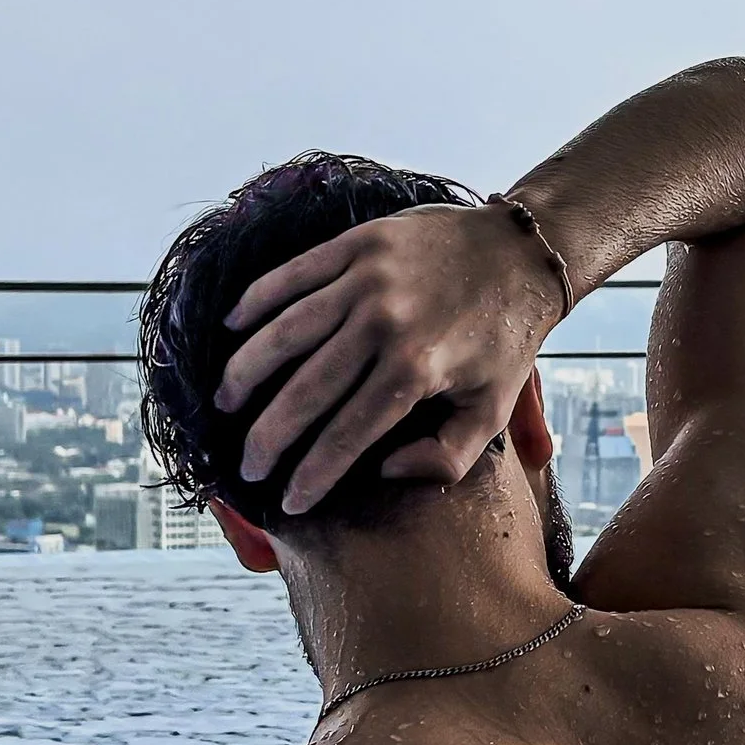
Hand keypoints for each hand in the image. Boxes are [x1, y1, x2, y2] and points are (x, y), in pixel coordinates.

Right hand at [217, 204, 566, 518]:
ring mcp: (365, 279)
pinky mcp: (357, 243)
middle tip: (248, 467)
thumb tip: (385, 473)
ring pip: (285, 332)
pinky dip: (256, 302)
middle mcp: (384, 324)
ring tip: (225, 404)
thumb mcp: (492, 408)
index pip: (346, 434)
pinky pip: (292, 275)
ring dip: (246, 372)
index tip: (288, 501)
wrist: (520, 251)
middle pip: (305, 391)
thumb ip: (446, 456)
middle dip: (268, 438)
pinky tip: (233, 330)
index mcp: (416, 370)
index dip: (312, 473)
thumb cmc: (505, 338)